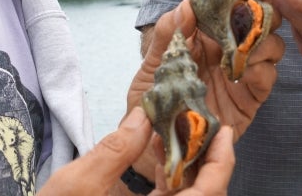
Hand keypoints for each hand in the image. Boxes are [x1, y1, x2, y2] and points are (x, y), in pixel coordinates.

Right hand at [36, 107, 234, 194]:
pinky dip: (169, 184)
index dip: (222, 162)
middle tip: (198, 124)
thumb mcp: (78, 185)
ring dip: (186, 169)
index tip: (224, 131)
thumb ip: (115, 150)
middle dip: (203, 159)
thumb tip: (143, 116)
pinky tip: (159, 158)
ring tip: (175, 133)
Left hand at [129, 0, 283, 141]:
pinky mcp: (249, 100)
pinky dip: (263, 70)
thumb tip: (186, 4)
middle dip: (260, 15)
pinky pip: (267, 79)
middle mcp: (228, 51)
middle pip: (259, 22)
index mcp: (205, 36)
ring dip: (263, 42)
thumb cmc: (151, 102)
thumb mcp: (152, 65)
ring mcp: (241, 74)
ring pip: (271, 47)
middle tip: (248, 15)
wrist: (153, 146)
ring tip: (244, 48)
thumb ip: (167, 35)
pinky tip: (245, 72)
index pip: (231, 7)